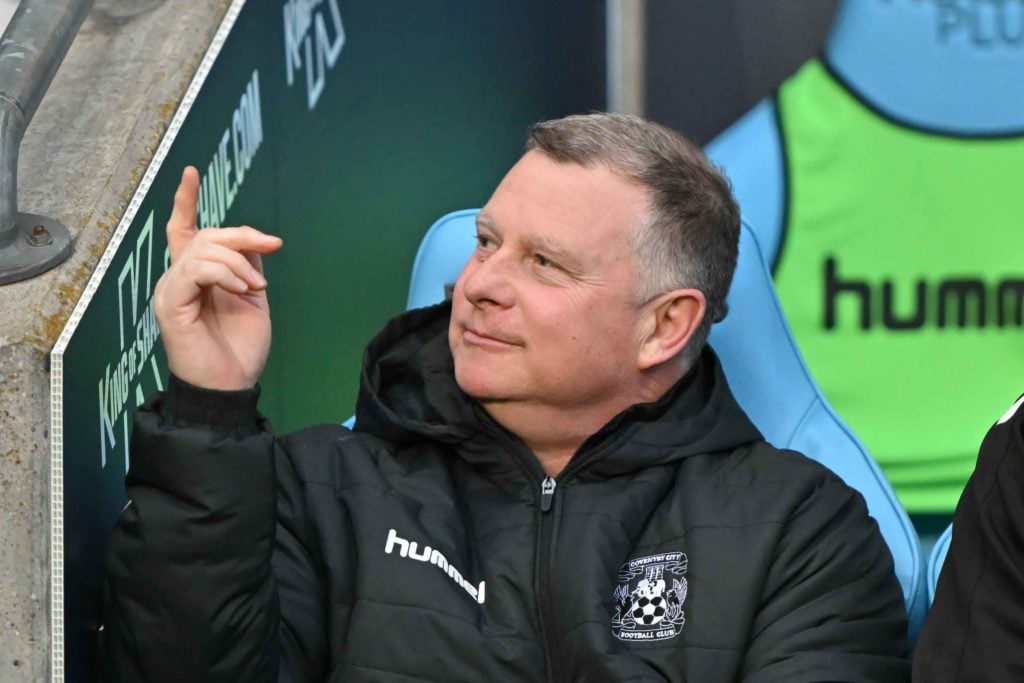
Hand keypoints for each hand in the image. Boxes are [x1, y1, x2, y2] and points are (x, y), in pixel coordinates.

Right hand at [153, 166, 282, 389]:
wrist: (232, 384)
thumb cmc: (239, 348)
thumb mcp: (251, 298)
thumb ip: (246, 267)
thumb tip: (251, 241)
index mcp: (197, 276)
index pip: (185, 230)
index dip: (186, 201)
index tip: (191, 171)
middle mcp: (179, 278)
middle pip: (206, 234)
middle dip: (242, 234)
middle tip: (272, 246)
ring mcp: (172, 289)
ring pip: (203, 249)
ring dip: (238, 262)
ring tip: (256, 287)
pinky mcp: (171, 303)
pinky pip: (196, 270)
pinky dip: (225, 274)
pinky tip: (242, 290)